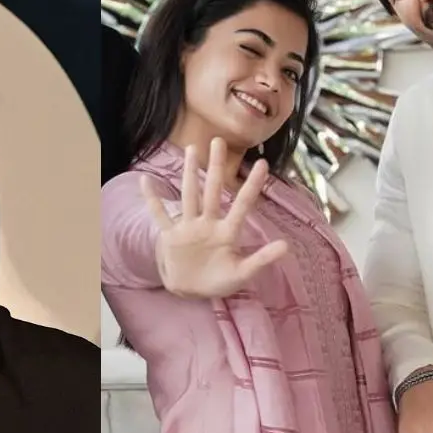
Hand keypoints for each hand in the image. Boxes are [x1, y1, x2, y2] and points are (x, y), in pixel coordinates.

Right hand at [141, 137, 287, 298]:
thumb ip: (262, 259)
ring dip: (189, 173)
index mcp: (227, 232)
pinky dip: (152, 200)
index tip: (263, 164)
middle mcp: (208, 224)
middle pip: (212, 190)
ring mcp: (188, 228)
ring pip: (189, 195)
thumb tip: (286, 245)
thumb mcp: (243, 273)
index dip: (252, 185)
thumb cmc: (219, 281)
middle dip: (215, 166)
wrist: (192, 292)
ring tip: (190, 149)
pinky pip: (160, 215)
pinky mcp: (171, 236)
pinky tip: (145, 181)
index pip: (242, 204)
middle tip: (218, 140)